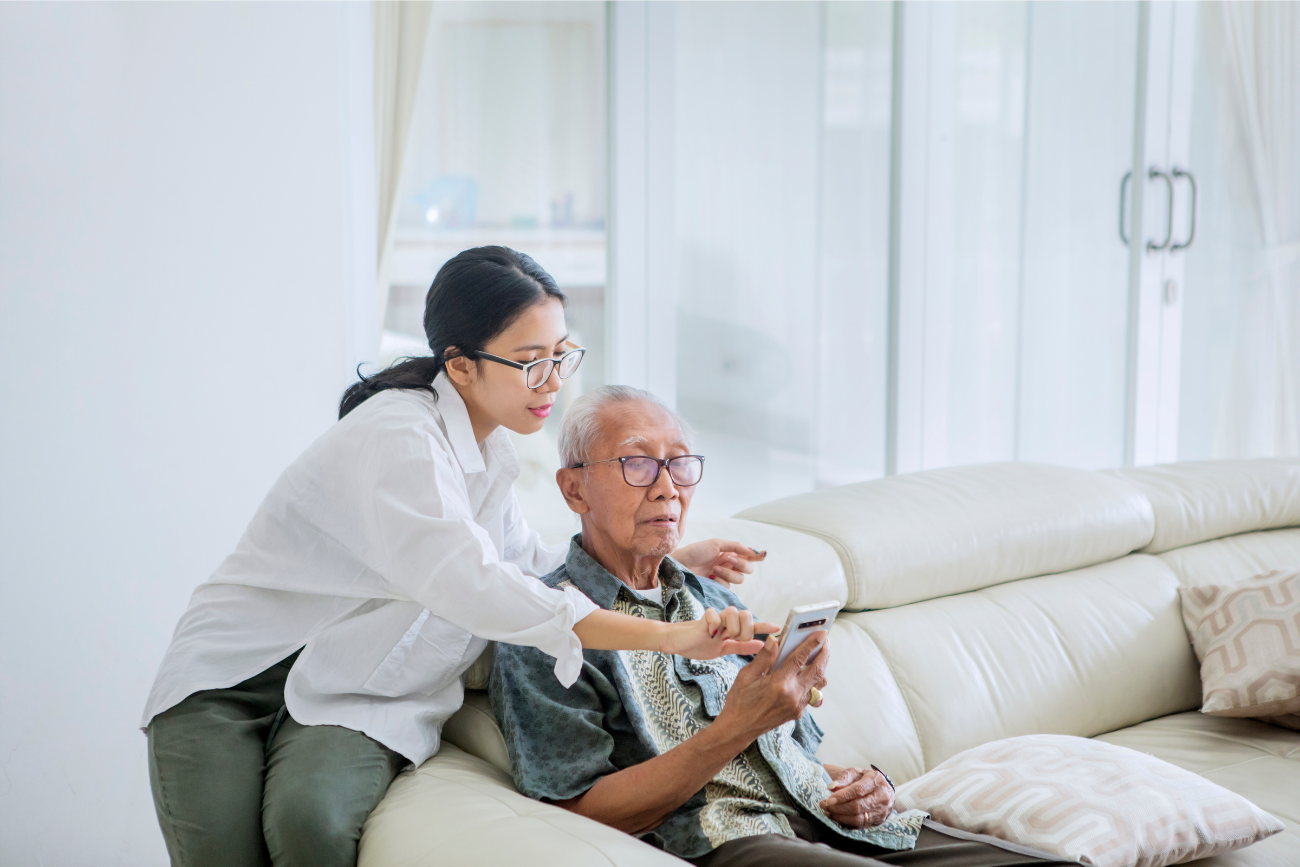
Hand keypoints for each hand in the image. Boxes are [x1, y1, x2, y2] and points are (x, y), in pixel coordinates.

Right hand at [663, 607, 780, 658]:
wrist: (677, 643)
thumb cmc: (699, 644)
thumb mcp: (723, 649)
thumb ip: (741, 646)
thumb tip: (761, 645)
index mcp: (731, 629)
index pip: (751, 625)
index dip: (764, 626)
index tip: (778, 628)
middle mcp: (725, 621)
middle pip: (746, 614)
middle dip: (746, 629)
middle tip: (736, 639)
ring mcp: (715, 618)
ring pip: (733, 613)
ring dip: (732, 628)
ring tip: (722, 636)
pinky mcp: (703, 619)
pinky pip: (714, 615)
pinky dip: (714, 625)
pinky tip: (709, 633)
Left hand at [673, 539, 765, 585]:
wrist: (681, 564)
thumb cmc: (696, 551)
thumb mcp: (716, 543)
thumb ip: (735, 546)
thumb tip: (750, 550)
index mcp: (728, 552)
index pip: (747, 555)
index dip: (756, 556)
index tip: (763, 555)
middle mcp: (728, 564)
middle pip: (747, 569)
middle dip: (741, 564)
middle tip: (730, 560)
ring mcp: (723, 576)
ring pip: (739, 579)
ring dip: (729, 573)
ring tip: (715, 569)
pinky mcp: (717, 586)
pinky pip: (728, 586)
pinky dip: (721, 580)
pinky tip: (711, 576)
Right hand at [713, 631, 829, 743]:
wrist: (739, 729)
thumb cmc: (740, 701)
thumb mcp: (746, 675)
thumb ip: (764, 657)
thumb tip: (775, 640)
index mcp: (779, 684)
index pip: (800, 659)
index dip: (812, 644)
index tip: (821, 633)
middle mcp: (792, 696)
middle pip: (817, 671)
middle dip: (824, 654)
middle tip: (826, 642)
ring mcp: (797, 706)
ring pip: (818, 684)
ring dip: (821, 668)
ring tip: (819, 656)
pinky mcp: (797, 712)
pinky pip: (811, 694)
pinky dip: (813, 681)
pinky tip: (807, 673)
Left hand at [819, 766, 893, 828]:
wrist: (882, 789)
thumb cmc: (865, 779)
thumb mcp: (855, 773)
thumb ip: (844, 778)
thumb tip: (831, 787)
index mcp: (876, 780)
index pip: (858, 790)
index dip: (842, 796)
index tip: (828, 800)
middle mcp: (882, 796)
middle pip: (857, 806)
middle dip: (838, 808)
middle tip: (824, 806)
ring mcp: (882, 811)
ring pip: (858, 818)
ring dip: (840, 817)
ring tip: (828, 812)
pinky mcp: (879, 821)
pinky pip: (860, 825)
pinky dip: (846, 822)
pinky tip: (836, 817)